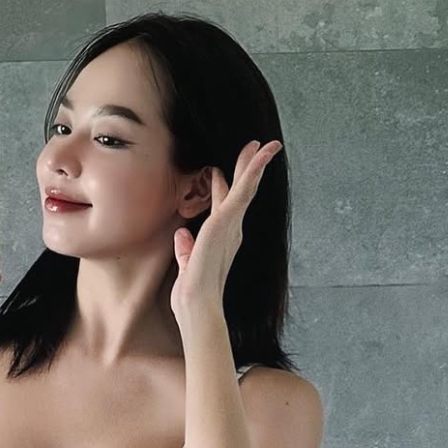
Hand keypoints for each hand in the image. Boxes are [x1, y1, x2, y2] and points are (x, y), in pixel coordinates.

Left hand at [170, 139, 282, 326]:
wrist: (197, 303)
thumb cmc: (191, 292)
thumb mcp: (185, 264)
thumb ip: (185, 248)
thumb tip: (181, 233)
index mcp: (223, 239)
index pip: (225, 206)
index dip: (225, 186)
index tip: (221, 171)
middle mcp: (232, 230)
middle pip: (241, 192)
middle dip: (248, 169)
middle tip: (257, 148)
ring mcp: (231, 224)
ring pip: (247, 187)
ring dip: (254, 164)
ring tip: (265, 145)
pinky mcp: (227, 220)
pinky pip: (243, 189)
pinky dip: (253, 170)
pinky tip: (261, 153)